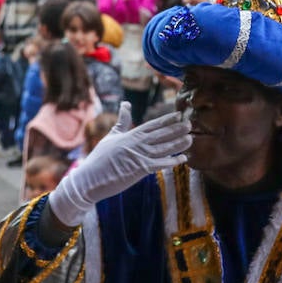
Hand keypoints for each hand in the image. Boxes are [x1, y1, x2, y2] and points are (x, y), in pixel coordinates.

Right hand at [47, 103, 190, 225]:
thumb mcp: (111, 136)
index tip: (179, 115)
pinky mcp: (139, 170)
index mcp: (130, 135)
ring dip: (178, 144)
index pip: (152, 125)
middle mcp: (136, 144)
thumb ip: (122, 121)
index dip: (166, 120)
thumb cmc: (100, 158)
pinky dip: (172, 161)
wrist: (90, 178)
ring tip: (190, 138)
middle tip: (190, 124)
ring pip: (163, 148)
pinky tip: (183, 159)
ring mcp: (138, 157)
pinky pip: (159, 164)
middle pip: (160, 135)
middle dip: (176, 129)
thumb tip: (126, 103)